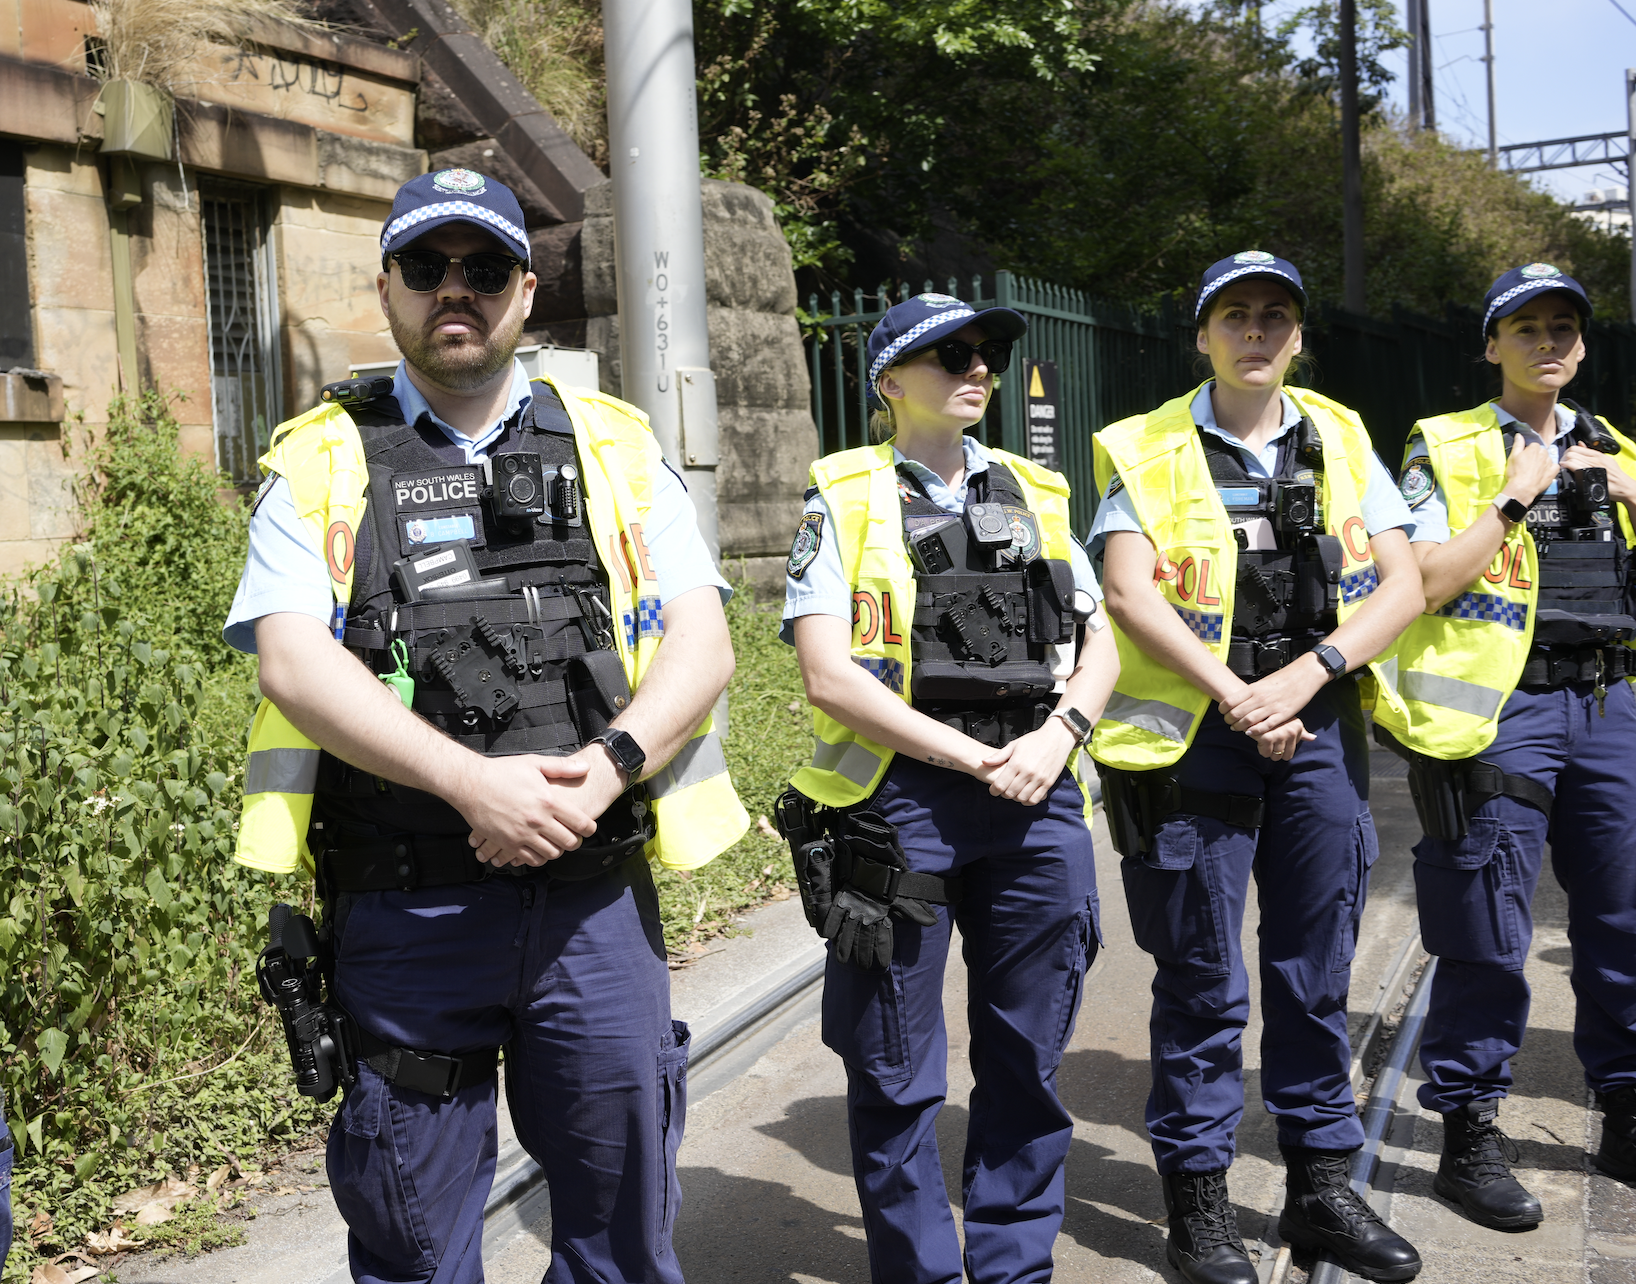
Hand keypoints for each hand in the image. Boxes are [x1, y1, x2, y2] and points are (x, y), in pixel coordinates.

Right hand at [452, 754, 597, 866]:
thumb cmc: (501, 772)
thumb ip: (562, 767)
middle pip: (569, 842)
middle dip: (575, 841)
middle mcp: (538, 820)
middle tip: (573, 837)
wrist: (470, 784)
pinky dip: (538, 857)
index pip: (580, 823)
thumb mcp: (534, 763)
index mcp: (548, 801)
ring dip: (557, 850)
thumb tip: (585, 767)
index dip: (589, 828)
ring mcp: (523, 834)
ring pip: (551, 854)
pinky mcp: (508, 843)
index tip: (589, 828)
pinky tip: (538, 849)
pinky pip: (531, 860)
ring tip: (555, 842)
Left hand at [978, 719, 1076, 805]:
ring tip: (1015, 792)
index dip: (994, 790)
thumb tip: (984, 762)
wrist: (1056, 738)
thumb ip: (999, 756)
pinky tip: (1026, 795)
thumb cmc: (1034, 740)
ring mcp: (1039, 778)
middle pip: (1010, 793)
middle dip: (1004, 794)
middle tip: (1004, 790)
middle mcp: (1027, 772)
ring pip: (1022, 798)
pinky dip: (1029, 801)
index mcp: (1017, 763)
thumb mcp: (1014, 745)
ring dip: (1016, 798)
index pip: (1000, 784)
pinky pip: (1036, 799)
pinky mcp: (1048, 783)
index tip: (993, 790)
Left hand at [1218, 653, 1326, 736]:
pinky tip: (1251, 732)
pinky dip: (1255, 731)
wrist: (1303, 675)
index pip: (1230, 702)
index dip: (1223, 710)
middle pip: (1236, 713)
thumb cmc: (1282, 679)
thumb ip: (1250, 692)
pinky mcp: (1282, 714)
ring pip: (1248, 721)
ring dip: (1240, 727)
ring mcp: (1271, 707)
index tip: (1223, 713)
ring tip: (1237, 728)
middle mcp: (1260, 698)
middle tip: (1229, 723)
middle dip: (1229, 721)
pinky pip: (1265, 726)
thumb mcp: (1262, 683)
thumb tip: (1238, 700)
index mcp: (1253, 688)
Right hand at [1259, 719, 1315, 761]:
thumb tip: (1313, 738)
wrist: (1253, 710)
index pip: (1292, 750)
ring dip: (1268, 751)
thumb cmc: (1272, 717)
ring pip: (1275, 756)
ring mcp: (1280, 735)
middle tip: (1270, 743)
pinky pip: (1265, 753)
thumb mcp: (1290, 722)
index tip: (1277, 738)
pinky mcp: (1267, 738)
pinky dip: (1261, 749)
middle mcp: (1291, 732)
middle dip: (1276, 753)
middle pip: (1285, 756)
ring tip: (1265, 741)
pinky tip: (1259, 740)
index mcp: (1297, 727)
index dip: (1282, 747)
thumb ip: (1301, 732)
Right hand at [1501, 433, 1557, 507]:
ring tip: (1535, 469)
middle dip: (1537, 455)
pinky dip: (1551, 467)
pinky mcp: (1553, 472)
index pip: (1533, 445)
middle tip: (1528, 464)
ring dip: (1543, 461)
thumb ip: (1518, 444)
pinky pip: (1555, 466)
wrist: (1522, 488)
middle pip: (1542, 451)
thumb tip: (1519, 435)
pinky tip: (1545, 471)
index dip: (1528, 451)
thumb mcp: (1513, 456)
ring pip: (1548, 458)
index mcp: (1534, 448)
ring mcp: (1549, 463)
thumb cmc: (1515, 472)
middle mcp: (1544, 453)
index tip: (1524, 457)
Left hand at [1561, 444, 1635, 506]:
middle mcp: (1594, 460)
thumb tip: (1580, 444)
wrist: (1623, 487)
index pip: (1576, 448)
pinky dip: (1568, 468)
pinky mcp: (1590, 476)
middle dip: (1564, 458)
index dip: (1568, 452)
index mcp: (1597, 455)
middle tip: (1563, 463)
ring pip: (1571, 460)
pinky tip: (1567, 470)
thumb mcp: (1605, 460)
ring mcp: (1592, 467)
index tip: (1566, 458)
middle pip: (1571, 453)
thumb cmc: (1614, 475)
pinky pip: (1575, 468)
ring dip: (1564, 463)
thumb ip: (1591, 453)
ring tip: (1564, 467)